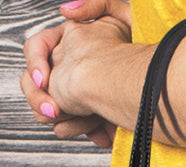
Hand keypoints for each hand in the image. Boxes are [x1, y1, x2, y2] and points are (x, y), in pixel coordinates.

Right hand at [21, 0, 131, 147]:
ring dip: (66, 119)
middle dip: (41, 100)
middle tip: (54, 112)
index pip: (36, 49)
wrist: (152, 89)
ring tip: (87, 123)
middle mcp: (67, 69)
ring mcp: (73, 95)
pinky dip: (83, 131)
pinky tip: (101, 134)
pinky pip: (69, 128)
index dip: (35, 63)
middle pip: (33, 86)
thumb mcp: (121, 16)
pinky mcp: (86, 117)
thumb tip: (65, 11)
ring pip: (48, 111)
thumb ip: (95, 5)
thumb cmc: (142, 51)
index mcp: (69, 43)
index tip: (45, 81)